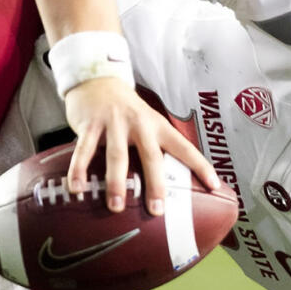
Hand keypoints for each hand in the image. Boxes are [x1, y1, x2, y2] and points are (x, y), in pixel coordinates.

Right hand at [63, 76, 218, 214]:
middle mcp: (140, 124)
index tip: (214, 185)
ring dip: (116, 183)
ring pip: (117, 156)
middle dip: (155, 184)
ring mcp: (114, 123)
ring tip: (116, 207)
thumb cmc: (126, 110)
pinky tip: (77, 188)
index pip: (185, 148)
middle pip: (151, 156)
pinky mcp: (90, 124)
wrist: (96, 78)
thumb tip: (166, 184)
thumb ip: (155, 147)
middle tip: (156, 211)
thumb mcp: (148, 122)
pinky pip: (84, 150)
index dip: (200, 166)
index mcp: (158, 126)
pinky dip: (79, 170)